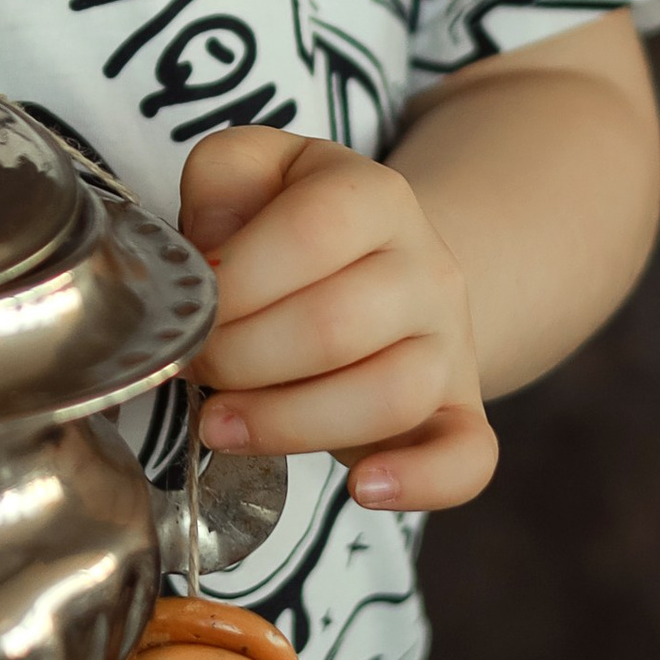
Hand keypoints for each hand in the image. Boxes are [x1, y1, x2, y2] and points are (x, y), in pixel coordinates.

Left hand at [177, 127, 498, 512]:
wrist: (385, 271)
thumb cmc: (294, 232)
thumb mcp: (252, 172)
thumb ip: (220, 179)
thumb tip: (209, 254)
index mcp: (373, 195)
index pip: (311, 230)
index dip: (235, 281)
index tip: (190, 311)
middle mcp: (428, 266)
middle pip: (337, 324)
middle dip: (239, 359)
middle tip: (196, 369)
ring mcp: (452, 344)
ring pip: (391, 395)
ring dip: (288, 422)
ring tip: (223, 426)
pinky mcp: (461, 414)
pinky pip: (469, 457)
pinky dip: (419, 481)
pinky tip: (360, 487)